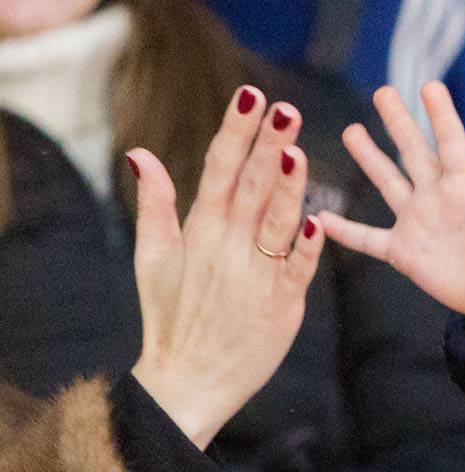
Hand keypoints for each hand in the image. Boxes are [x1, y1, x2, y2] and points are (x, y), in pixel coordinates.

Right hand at [128, 88, 323, 449]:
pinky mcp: (282, 303)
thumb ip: (155, 203)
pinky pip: (297, 269)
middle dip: (268, 145)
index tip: (251, 94)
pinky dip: (305, 246)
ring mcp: (256, 273)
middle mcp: (228, 245)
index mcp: (200, 229)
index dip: (236, 130)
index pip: (219, 168)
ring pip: (275, 221)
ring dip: (287, 187)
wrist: (188, 378)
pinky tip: (316, 219)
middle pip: (250, 186)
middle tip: (286, 107)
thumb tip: (141, 153)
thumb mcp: (152, 255)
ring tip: (298, 151)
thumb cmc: (170, 314)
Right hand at [319, 82, 464, 318]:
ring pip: (387, 183)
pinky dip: (344, 231)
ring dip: (369, 159)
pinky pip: (368, 238)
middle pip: (412, 152)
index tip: (429, 86)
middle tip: (383, 92)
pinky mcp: (404, 251)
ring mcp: (417, 222)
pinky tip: (320, 218)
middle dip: (398, 123)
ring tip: (352, 130)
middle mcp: (436, 197)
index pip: (450, 143)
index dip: (440, 115)